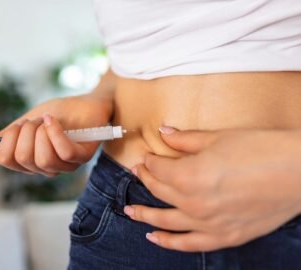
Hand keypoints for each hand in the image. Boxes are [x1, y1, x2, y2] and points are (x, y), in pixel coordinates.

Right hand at [0, 93, 112, 176]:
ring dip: (40, 132)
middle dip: (24, 132)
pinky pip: (63, 152)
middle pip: (23, 159)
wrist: (87, 102)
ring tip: (47, 120)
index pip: (7, 160)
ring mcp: (66, 165)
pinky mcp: (82, 156)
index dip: (7, 139)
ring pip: (43, 159)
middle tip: (34, 121)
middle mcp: (48, 168)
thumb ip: (6, 138)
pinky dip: (54, 133)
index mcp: (31, 161)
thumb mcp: (27, 123)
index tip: (17, 125)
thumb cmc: (60, 113)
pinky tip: (52, 121)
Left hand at [124, 127, 300, 251]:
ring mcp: (208, 223)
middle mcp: (193, 203)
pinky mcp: (224, 236)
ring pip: (165, 220)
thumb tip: (164, 133)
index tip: (146, 156)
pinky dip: (169, 242)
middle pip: (159, 191)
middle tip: (138, 172)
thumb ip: (185, 139)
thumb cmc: (261, 150)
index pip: (158, 168)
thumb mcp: (218, 138)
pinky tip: (154, 237)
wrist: (299, 171)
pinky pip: (189, 244)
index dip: (149, 160)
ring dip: (145, 214)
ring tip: (130, 211)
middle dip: (145, 179)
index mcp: (188, 175)